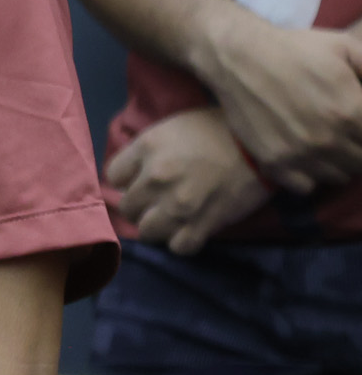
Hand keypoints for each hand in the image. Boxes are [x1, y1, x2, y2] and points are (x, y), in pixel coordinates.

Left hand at [109, 107, 269, 252]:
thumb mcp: (172, 127)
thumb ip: (146, 151)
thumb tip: (130, 176)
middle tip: (157, 202)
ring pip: (147, 232)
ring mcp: (180, 203)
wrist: (262, 145)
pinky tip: (189, 230)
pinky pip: (179, 247)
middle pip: (127, 208)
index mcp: (148, 147)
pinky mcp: (205, 223)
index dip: (126, 181)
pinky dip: (182, 242)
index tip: (139, 181)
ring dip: (157, 227)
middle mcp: (158, 176)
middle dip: (140, 206)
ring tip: (171, 219)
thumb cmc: (216, 130)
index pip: (113, 177)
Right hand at [196, 17, 361, 193]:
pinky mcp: (274, 164)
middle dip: (359, 146)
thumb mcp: (345, 47)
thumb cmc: (295, 49)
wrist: (237, 57)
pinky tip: (308, 157)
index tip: (357, 122)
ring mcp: (300, 155)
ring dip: (341, 162)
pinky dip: (312, 177)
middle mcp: (329, 139)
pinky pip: (307, 187)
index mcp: (351, 110)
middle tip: (348, 130)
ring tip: (330, 143)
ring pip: (339, 176)